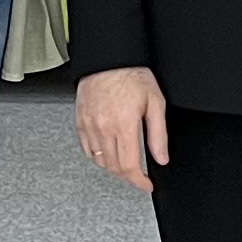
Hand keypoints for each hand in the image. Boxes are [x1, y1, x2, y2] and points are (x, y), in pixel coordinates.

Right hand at [75, 64, 169, 192]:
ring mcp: (89, 126)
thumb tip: (161, 157)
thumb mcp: (155, 102)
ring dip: (113, 169)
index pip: (129, 166)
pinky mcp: (80, 121)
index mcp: (123, 125)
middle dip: (128, 177)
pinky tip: (107, 155)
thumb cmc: (131, 73)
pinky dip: (97, 158)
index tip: (146, 184)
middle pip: (114, 167)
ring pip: (99, 161)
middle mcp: (103, 128)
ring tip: (125, 166)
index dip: (139, 181)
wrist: (108, 57)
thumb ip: (158, 134)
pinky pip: (87, 150)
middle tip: (139, 176)